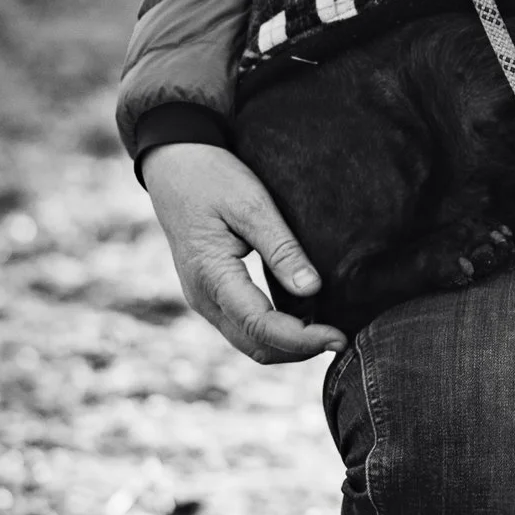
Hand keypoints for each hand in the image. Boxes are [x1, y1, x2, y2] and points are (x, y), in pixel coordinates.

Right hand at [140, 143, 345, 365]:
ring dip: (288, 344)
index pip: (260, 326)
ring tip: (328, 328)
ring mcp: (203, 299)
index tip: (340, 337)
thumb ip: (281, 249)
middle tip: (341, 338)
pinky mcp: (211, 294)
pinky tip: (305, 315)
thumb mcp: (251, 204)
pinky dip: (276, 330)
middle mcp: (203, 297)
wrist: (173, 164)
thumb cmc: (212, 177)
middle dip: (299, 350)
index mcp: (211, 275)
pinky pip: (244, 326)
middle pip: (255, 347)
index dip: (302, 340)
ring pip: (249, 342)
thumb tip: (312, 290)